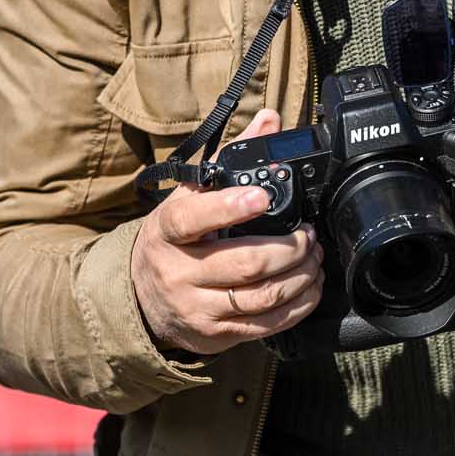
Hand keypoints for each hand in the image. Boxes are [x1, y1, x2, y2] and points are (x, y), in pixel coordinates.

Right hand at [132, 109, 324, 354]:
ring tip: (314, 257)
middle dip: (290, 248)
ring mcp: (196, 308)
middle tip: (309, 235)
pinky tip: (309, 286)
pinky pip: (266, 325)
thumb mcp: (189, 197)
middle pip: (245, 264)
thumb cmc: (173, 239)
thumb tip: (269, 120)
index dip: (229, 207)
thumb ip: (231, 157)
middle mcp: (178, 271)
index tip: (262, 197)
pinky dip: (298, 305)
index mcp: (167, 230)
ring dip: (301, 276)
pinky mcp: (215, 335)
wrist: (140, 297)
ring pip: (261, 297)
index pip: (193, 218)